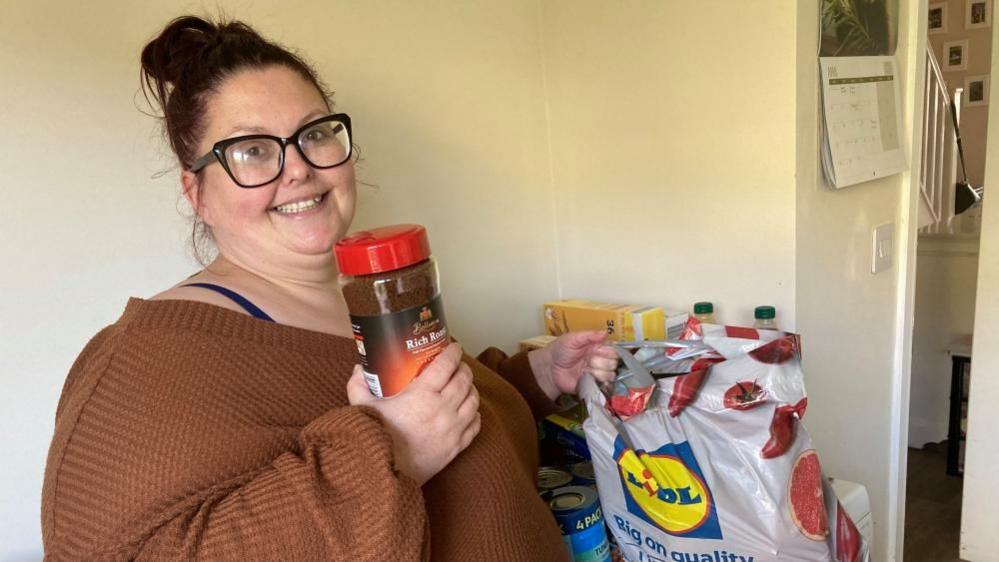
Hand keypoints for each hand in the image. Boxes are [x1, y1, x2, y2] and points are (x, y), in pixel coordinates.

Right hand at [346, 343, 480, 485]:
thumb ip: (358, 385)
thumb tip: (359, 368)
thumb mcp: (362, 408)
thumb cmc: (375, 437)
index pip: (446, 365)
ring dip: (471, 388)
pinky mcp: (457, 447)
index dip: (453, 352)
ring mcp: (453, 429)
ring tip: (463, 385)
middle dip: (463, 368)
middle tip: (457, 364)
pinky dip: (474, 413)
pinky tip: (467, 409)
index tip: (454, 347)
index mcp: (422, 395)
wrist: (384, 475)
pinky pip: (475, 424)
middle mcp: (442, 409)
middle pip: (464, 380)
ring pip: (473, 400)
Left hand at [529, 331, 618, 399]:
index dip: (608, 352)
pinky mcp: (594, 385)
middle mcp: (600, 360)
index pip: (614, 351)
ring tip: (585, 370)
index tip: (597, 352)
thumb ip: (589, 335)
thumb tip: (605, 332)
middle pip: (613, 363)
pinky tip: (590, 379)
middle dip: (600, 362)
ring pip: (610, 375)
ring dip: (597, 373)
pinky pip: (605, 387)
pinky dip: (600, 384)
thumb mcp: (572, 339)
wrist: (549, 369)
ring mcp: (597, 373)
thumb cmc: (559, 351)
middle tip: (587, 361)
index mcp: (597, 348)